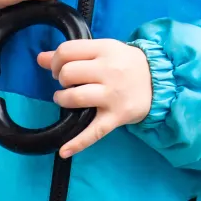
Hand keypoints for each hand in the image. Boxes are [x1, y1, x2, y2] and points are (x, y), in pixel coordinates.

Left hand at [36, 39, 153, 158]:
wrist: (159, 80)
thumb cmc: (126, 64)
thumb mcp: (104, 51)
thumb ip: (74, 53)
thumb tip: (40, 58)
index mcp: (105, 50)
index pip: (67, 51)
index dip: (56, 61)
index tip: (59, 68)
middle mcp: (109, 70)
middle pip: (68, 74)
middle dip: (61, 80)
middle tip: (67, 83)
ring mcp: (112, 95)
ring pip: (74, 97)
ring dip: (62, 100)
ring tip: (67, 100)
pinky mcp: (116, 116)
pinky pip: (93, 132)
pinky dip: (77, 143)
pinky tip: (63, 151)